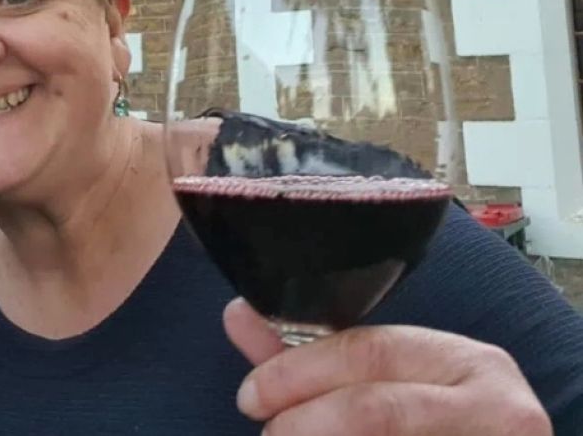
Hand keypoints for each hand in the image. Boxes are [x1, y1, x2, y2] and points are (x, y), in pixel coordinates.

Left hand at [223, 298, 551, 434]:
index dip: (299, 372)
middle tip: (269, 433)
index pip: (371, 351)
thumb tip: (239, 315)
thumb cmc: (441, 425)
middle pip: (377, 407)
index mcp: (471, 364)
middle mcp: (500, 407)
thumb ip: (316, 357)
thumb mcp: (394, 384)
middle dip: (305, 419)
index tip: (251, 396)